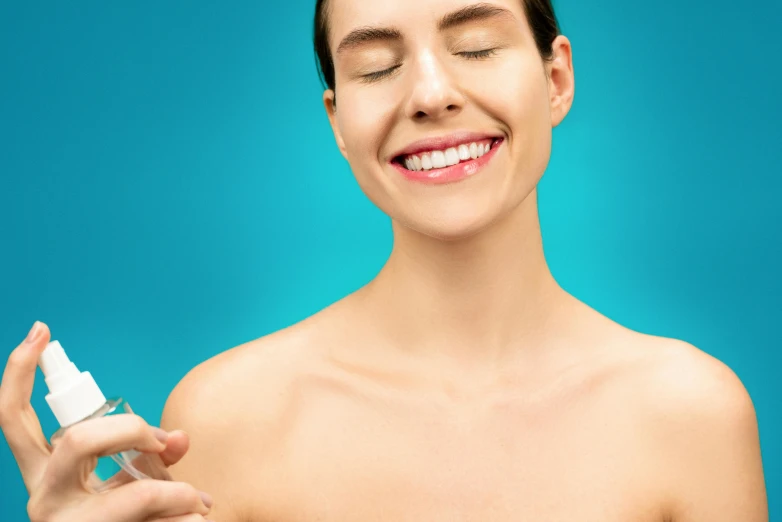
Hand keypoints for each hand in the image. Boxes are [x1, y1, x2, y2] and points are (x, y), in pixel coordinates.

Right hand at [0, 321, 214, 521]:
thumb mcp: (132, 483)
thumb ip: (150, 453)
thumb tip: (178, 437)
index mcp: (46, 476)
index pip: (13, 421)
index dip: (18, 375)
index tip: (41, 332)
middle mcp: (44, 501)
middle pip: (76, 440)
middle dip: (131, 429)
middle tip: (162, 440)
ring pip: (133, 495)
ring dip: (178, 494)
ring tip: (202, 504)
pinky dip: (188, 519)